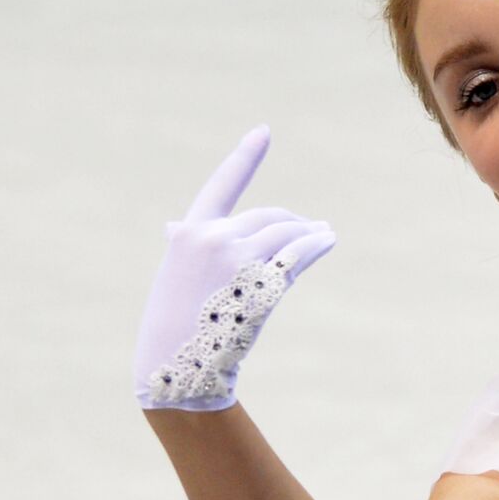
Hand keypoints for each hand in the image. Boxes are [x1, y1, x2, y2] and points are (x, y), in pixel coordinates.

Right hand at [133, 125, 335, 410]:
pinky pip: (298, 255)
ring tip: (325, 234)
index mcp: (189, 232)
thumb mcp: (174, 275)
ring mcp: (238, 259)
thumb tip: (172, 224)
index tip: (264, 132)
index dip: (244, 158)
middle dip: (292, 222)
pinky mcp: (262, 283)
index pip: (222, 184)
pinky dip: (316, 245)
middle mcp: (213, 238)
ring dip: (311, 233)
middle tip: (312, 227)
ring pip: (288, 234)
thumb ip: (184, 245)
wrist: (176, 366)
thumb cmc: (175, 322)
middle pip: (269, 217)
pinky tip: (326, 240)